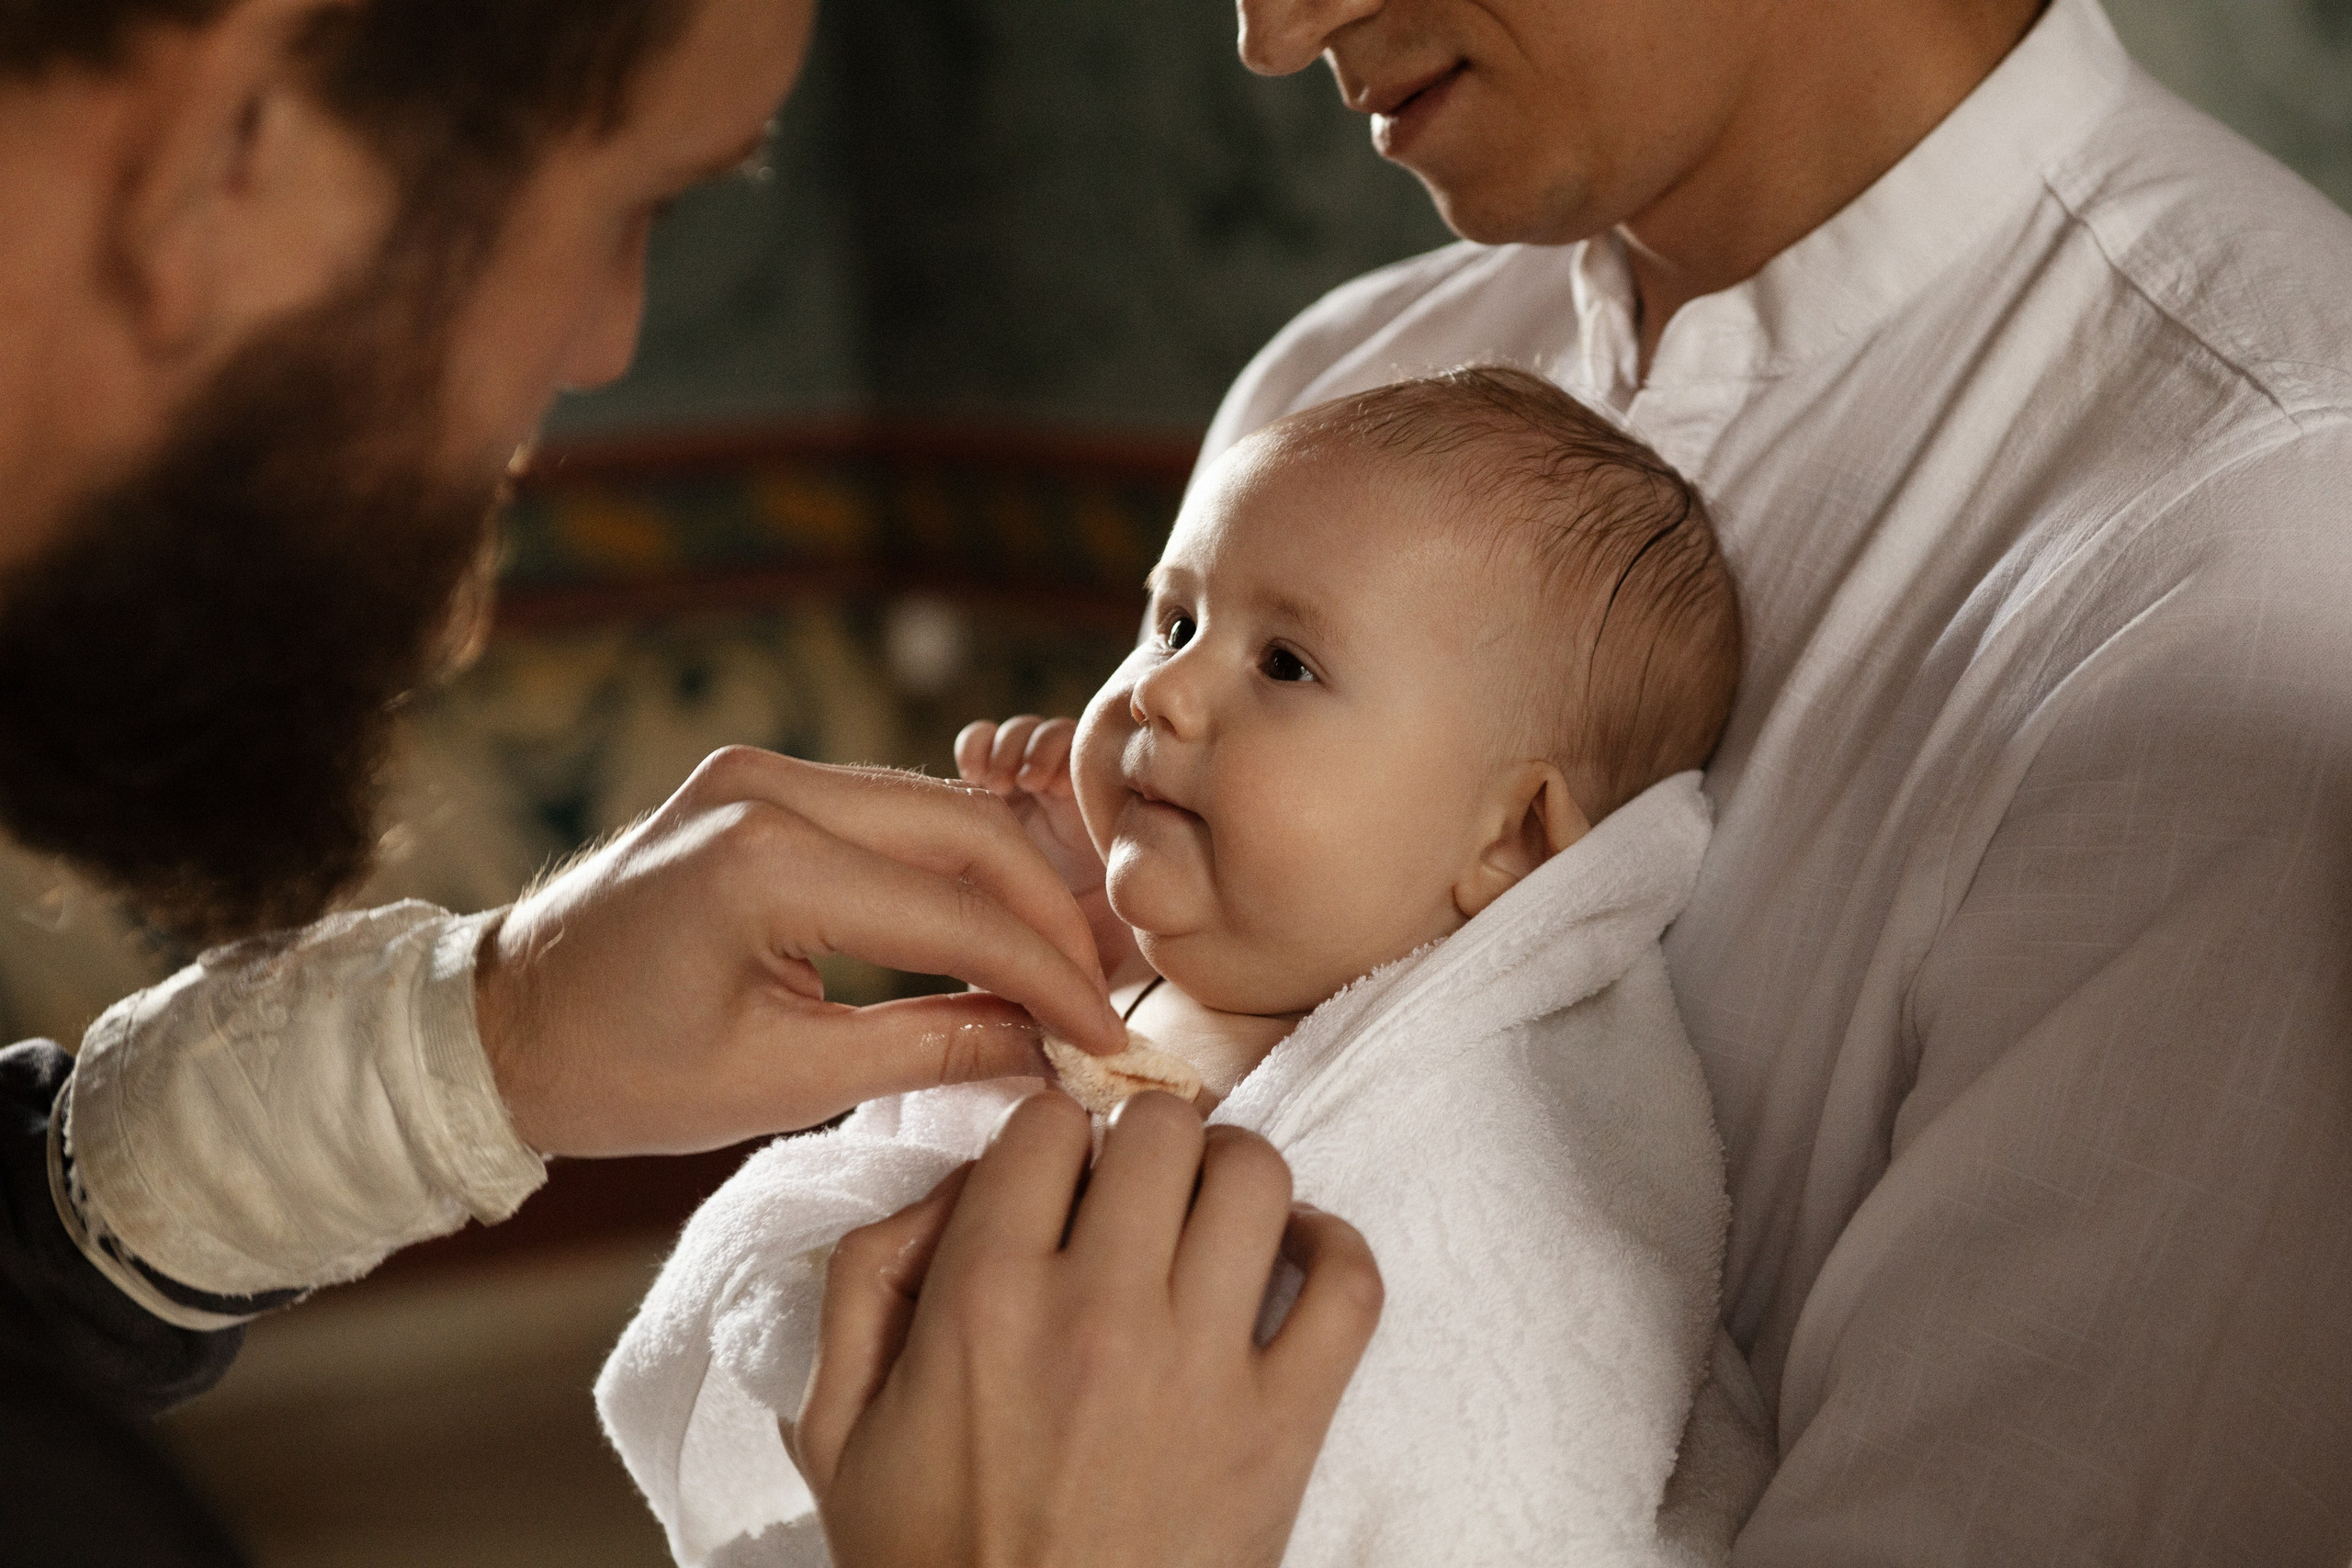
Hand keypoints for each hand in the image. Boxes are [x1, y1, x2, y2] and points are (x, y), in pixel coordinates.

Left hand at [474, 747, 1130, 1156]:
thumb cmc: (616, 1071)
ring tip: (1060, 969)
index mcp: (763, 858)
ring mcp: (761, 772)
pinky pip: (890, 816)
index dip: (1048, 977)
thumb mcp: (782, 1080)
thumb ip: (931, 1050)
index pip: (956, 910)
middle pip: (966, 830)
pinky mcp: (759, 785)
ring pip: (937, 812)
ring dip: (1008, 888)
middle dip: (1048, 916)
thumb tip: (1047, 1048)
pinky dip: (950, 871)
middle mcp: (768, 786)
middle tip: (1098, 998)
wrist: (495, 1028)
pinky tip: (990, 930)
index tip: (1105, 1038)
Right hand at [794, 1092, 1383, 1567]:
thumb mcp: (837, 1429)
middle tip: (1139, 1187)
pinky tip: (1294, 1262)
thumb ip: (864, 1280)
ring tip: (1213, 1215)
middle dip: (1148, 1141)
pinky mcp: (1284, 1425)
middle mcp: (1100, 1311)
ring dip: (1235, 1178)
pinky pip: (1349, 1283)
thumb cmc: (934, 1563)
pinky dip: (1335, 1249)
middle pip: (1162, 1128)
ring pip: (1257, 1176)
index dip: (1055, 1138)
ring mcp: (1203, 1365)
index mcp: (983, 1299)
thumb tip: (948, 1183)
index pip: (1049, 1125)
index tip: (1061, 1176)